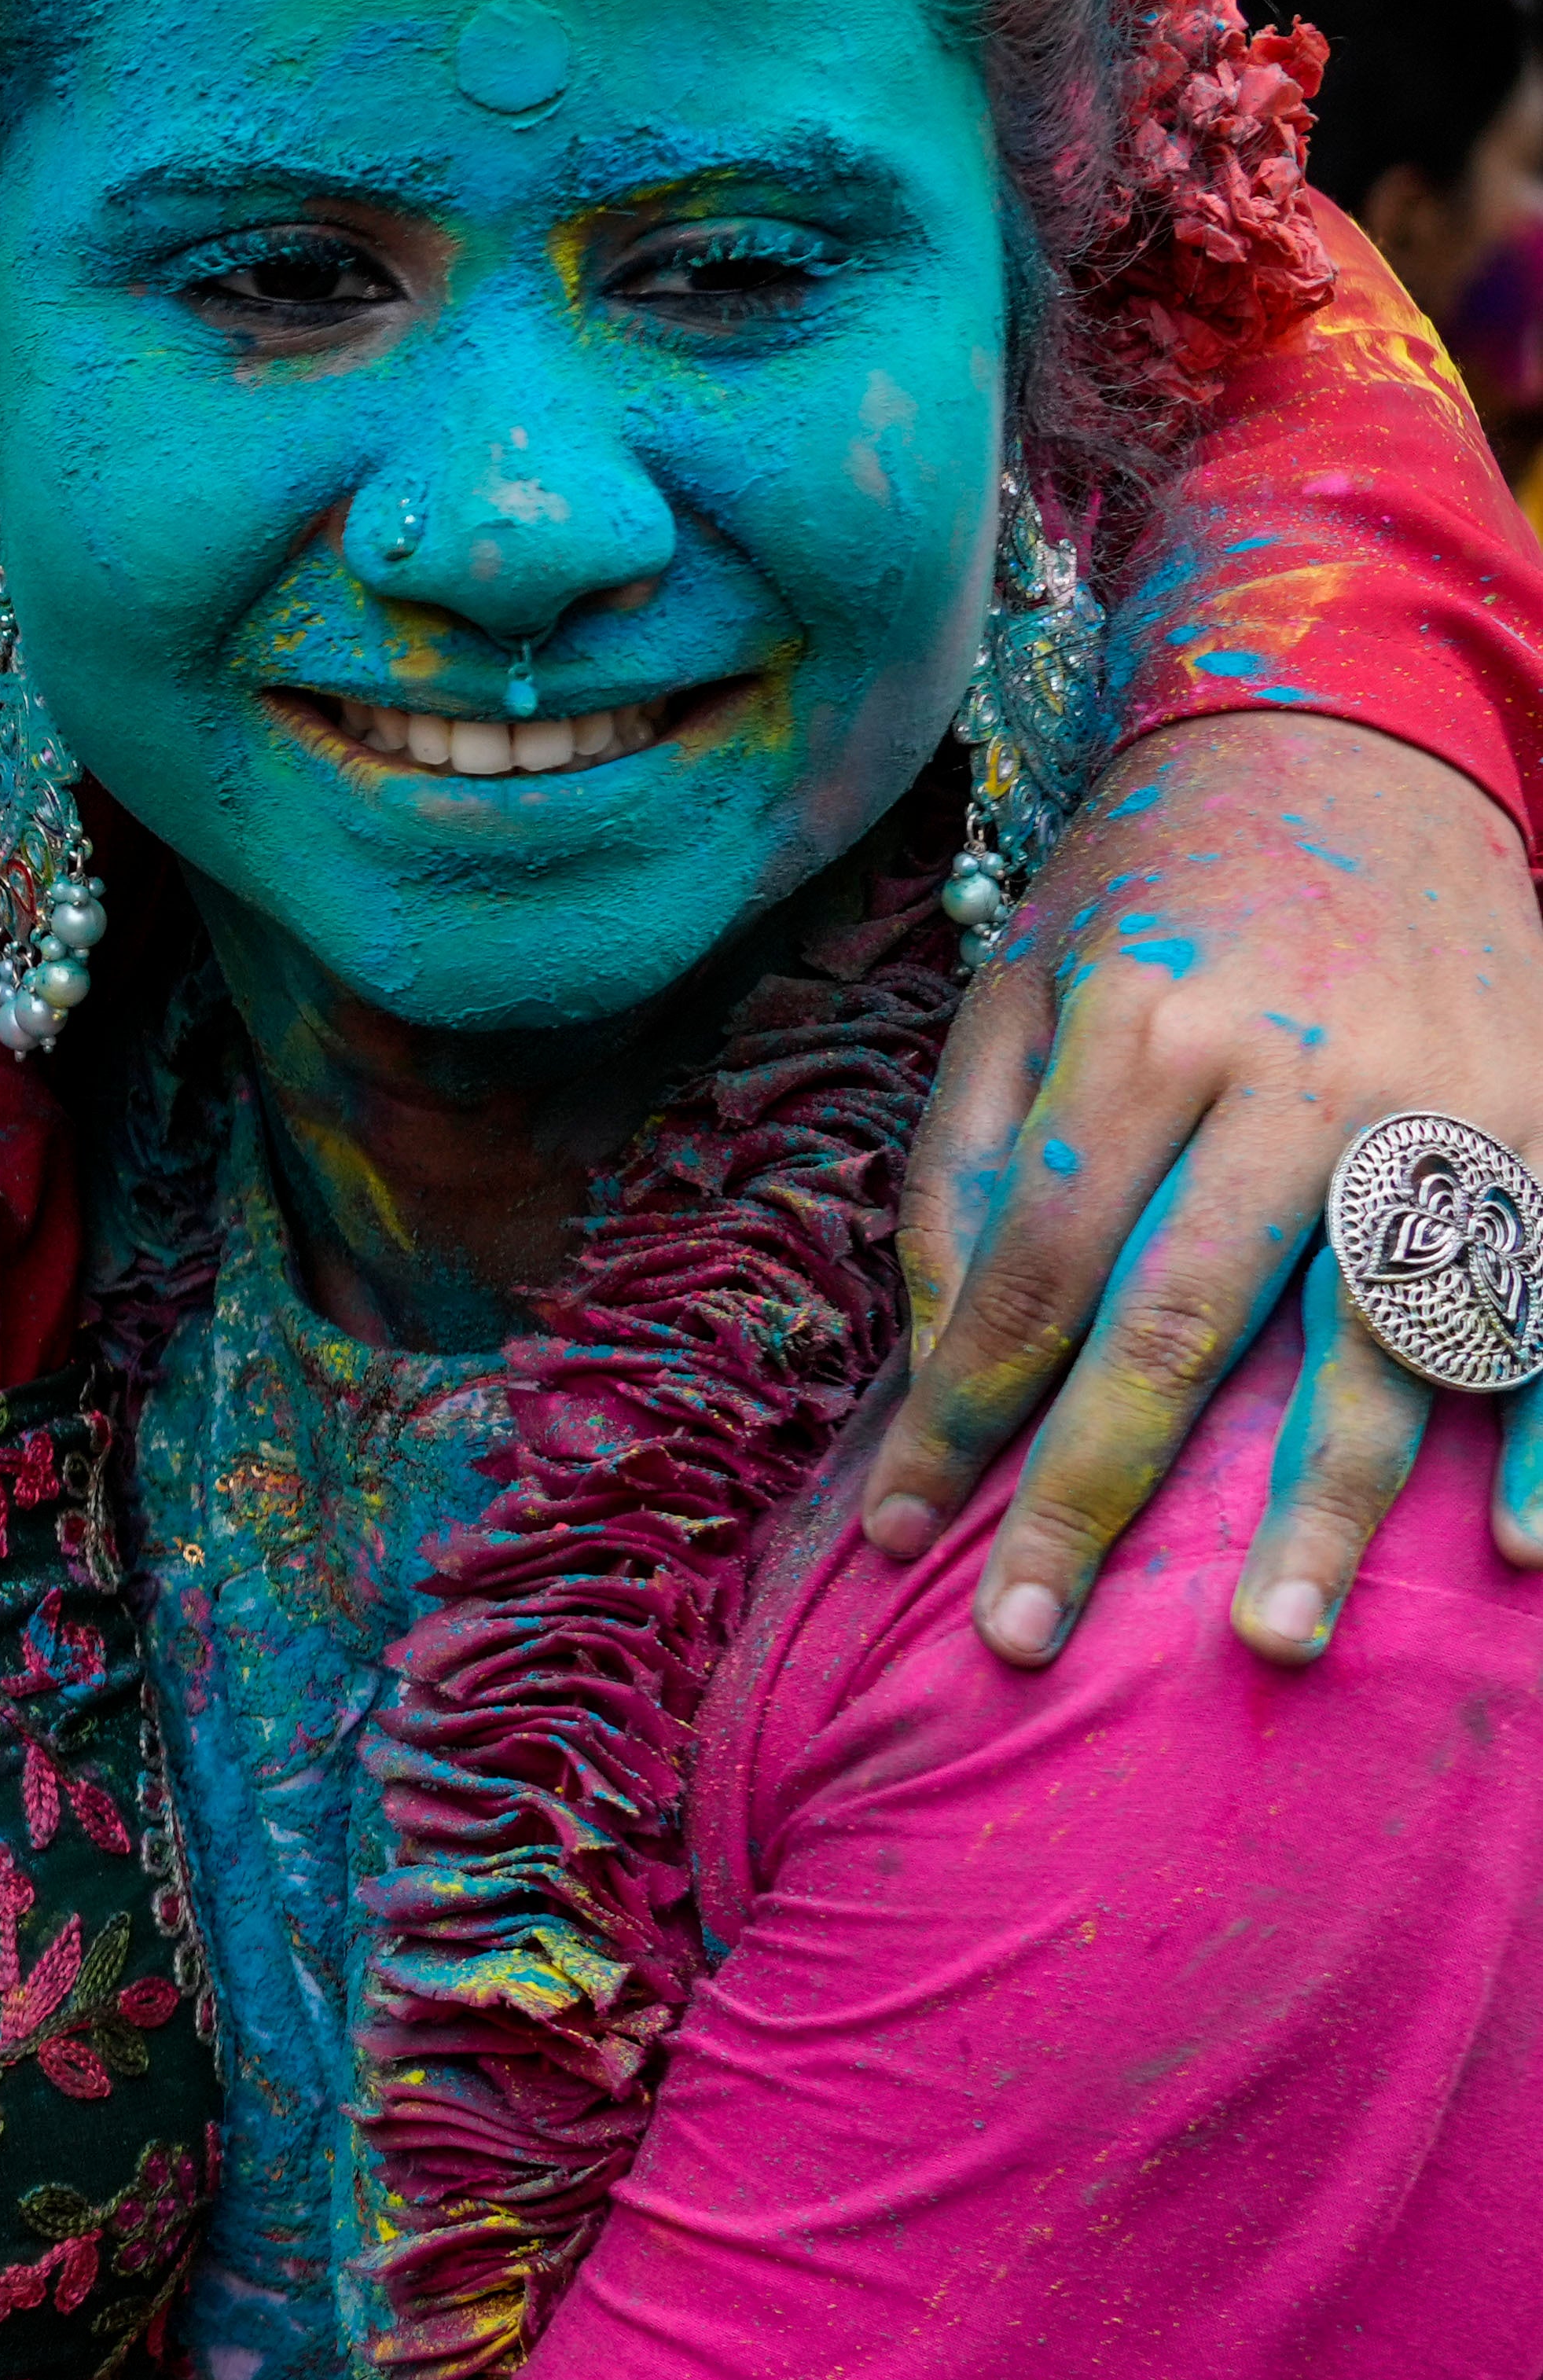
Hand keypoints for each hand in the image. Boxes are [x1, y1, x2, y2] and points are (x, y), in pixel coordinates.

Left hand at [872, 712, 1542, 1660]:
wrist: (1348, 739)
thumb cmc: (1149, 891)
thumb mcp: (1011, 995)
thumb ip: (960, 1175)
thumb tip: (939, 1367)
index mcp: (1141, 1034)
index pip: (1029, 1269)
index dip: (959, 1416)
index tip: (899, 1538)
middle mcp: (1300, 1074)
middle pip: (1185, 1323)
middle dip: (1102, 1492)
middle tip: (1029, 1640)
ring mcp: (1453, 1101)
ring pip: (1383, 1338)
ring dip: (1331, 1504)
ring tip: (1266, 1639)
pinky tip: (1524, 1551)